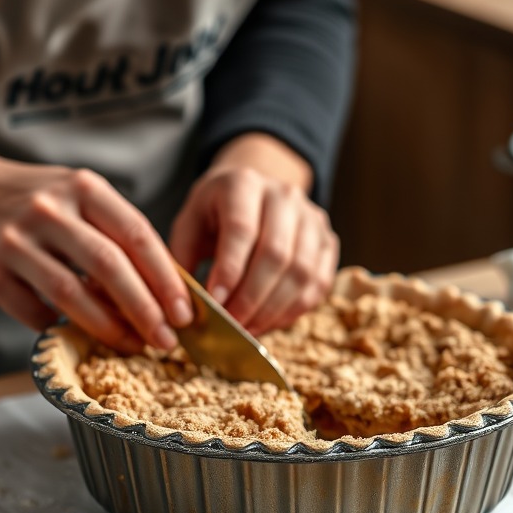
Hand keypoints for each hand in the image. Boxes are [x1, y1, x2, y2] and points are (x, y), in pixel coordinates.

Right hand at [0, 130, 192, 349]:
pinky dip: (62, 327)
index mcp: (82, 188)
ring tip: (132, 346)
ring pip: (72, 294)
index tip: (185, 311)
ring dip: (108, 328)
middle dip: (145, 310)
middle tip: (167, 340)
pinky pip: (35, 312)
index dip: (165, 278)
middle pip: (109, 266)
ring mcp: (14, 242)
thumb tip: (166, 290)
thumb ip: (116, 233)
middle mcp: (48, 210)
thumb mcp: (77, 197)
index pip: (136, 234)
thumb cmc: (35, 202)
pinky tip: (78, 332)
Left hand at [170, 133, 338, 333]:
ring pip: (301, 272)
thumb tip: (187, 309)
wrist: (251, 195)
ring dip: (273, 309)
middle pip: (276, 254)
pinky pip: (318, 283)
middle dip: (251, 298)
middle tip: (230, 325)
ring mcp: (311, 218)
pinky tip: (269, 322)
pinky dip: (294, 310)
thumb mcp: (188, 226)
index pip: (241, 230)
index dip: (230, 271)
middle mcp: (284, 195)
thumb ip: (184, 262)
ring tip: (247, 329)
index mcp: (243, 184)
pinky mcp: (327, 241)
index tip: (215, 303)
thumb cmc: (214, 215)